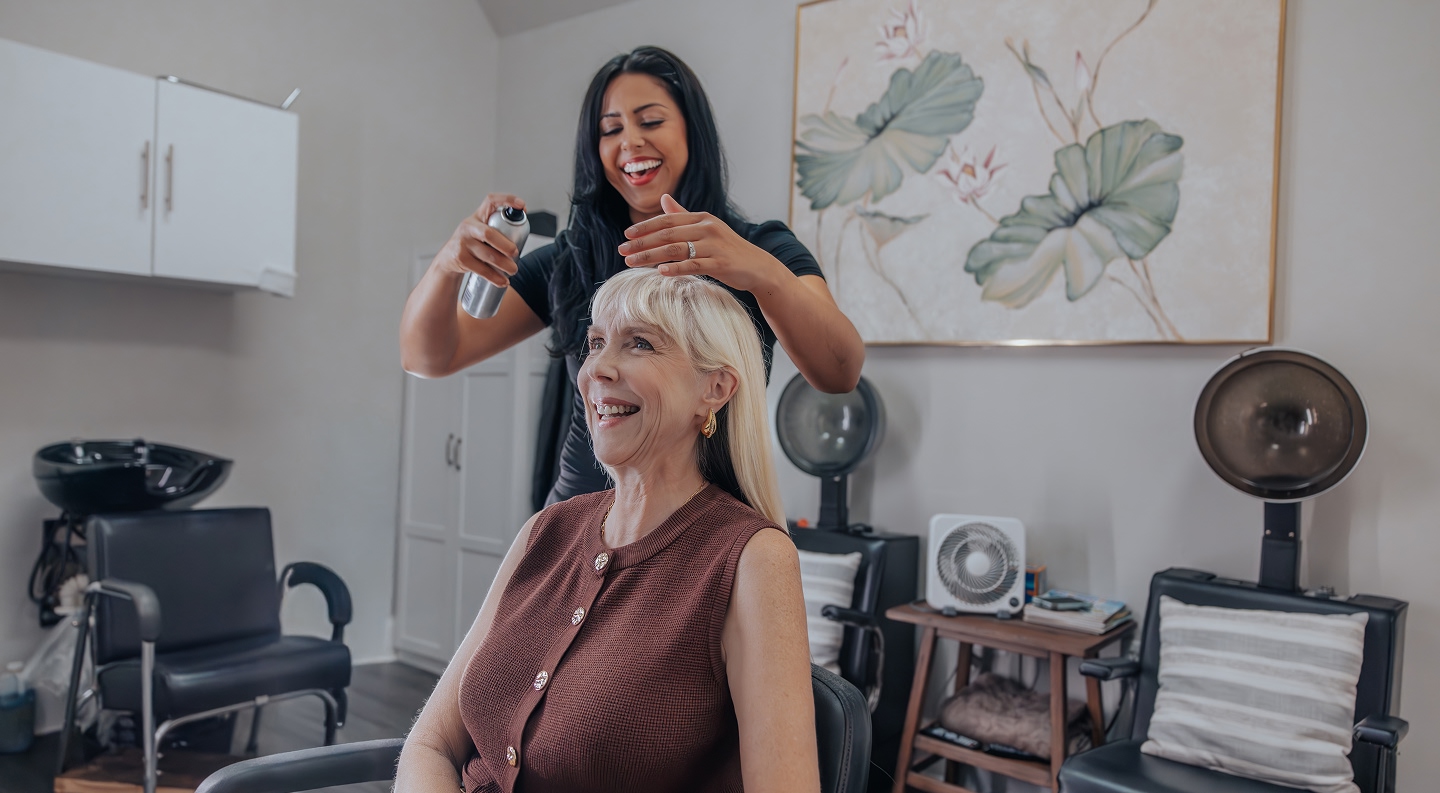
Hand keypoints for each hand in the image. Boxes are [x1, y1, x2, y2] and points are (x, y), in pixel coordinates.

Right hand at [435, 193, 527, 286]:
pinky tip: (502, 281)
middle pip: (489, 234)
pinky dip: (494, 277)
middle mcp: (468, 226)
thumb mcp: (481, 230)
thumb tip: (524, 233)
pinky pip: (481, 269)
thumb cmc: (472, 243)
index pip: (491, 201)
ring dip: (504, 265)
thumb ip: (497, 229)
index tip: (522, 205)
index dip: (507, 199)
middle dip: (505, 245)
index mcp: (478, 216)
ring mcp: (463, 242)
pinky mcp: (461, 258)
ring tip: (513, 270)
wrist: (448, 259)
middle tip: (516, 253)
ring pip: (487, 255)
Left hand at [618, 195, 782, 293]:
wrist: (757, 267)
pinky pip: (694, 265)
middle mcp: (707, 228)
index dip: (646, 227)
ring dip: (651, 256)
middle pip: (667, 234)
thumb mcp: (707, 229)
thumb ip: (684, 215)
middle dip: (642, 243)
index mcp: (702, 218)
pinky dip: (677, 268)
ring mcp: (715, 245)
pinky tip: (660, 272)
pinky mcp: (721, 263)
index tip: (627, 235)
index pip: (667, 219)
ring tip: (632, 262)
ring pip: (676, 249)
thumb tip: (664, 199)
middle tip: (622, 250)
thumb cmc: (728, 249)